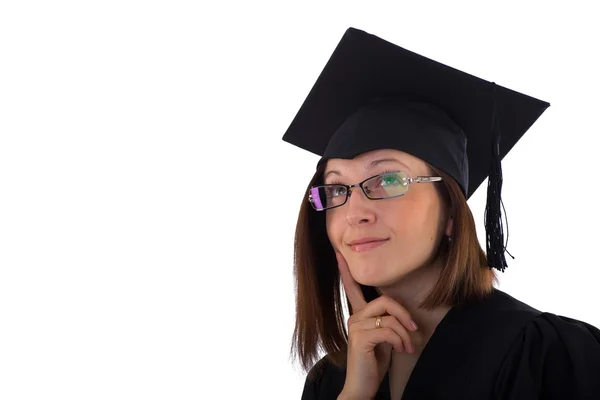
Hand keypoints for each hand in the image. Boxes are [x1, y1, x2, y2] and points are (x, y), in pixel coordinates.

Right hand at [336, 252, 417, 399]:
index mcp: (358, 315)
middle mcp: (354, 317)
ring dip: (405, 333)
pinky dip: (400, 340)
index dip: (345, 271)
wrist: (362, 387)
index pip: (352, 288)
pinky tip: (402, 350)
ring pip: (389, 317)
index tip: (338, 254)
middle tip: (414, 331)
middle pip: (384, 300)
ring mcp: (355, 326)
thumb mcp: (383, 339)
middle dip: (404, 315)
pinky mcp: (360, 337)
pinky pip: (388, 330)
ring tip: (408, 347)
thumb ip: (387, 323)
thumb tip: (404, 319)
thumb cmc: (374, 364)